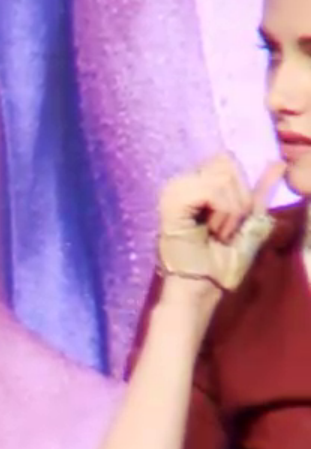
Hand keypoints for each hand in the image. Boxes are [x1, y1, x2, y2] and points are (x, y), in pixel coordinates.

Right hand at [154, 153, 285, 290]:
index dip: (238, 188)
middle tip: (223, 228)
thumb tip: (278, 163)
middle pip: (225, 164)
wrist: (201, 287)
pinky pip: (212, 191)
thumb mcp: (248, 222)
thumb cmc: (221, 262)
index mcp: (193, 185)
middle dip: (237, 199)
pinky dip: (222, 212)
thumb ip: (260, 193)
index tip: (231, 219)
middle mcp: (179, 183)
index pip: (225, 160)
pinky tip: (210, 231)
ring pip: (221, 178)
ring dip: (230, 209)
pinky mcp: (171, 202)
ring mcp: (172, 192)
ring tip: (216, 232)